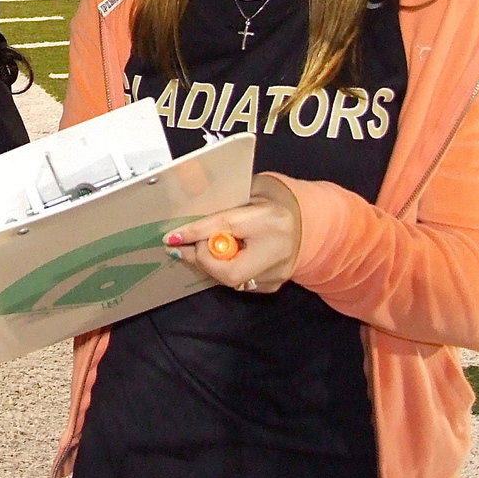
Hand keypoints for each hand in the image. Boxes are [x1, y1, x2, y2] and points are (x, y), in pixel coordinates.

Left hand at [162, 173, 302, 292]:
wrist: (306, 221)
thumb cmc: (272, 200)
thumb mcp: (250, 191)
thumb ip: (223, 204)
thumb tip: (188, 213)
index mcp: (270, 219)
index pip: (226, 227)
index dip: (195, 233)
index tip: (171, 237)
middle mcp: (278, 251)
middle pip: (228, 269)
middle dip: (201, 258)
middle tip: (186, 245)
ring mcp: (277, 274)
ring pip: (231, 280)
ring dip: (209, 265)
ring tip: (199, 249)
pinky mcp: (272, 286)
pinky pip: (238, 283)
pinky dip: (222, 270)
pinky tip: (220, 257)